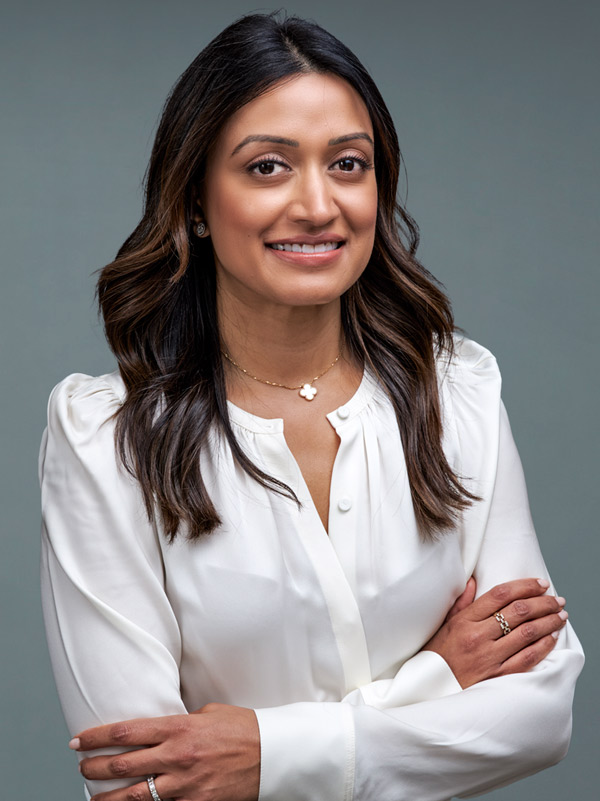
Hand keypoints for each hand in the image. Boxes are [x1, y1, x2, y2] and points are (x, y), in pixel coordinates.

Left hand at [72, 703, 259, 800]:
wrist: (273, 753)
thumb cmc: (242, 728)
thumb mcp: (209, 713)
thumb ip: (181, 722)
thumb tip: (160, 730)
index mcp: (179, 727)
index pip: (126, 732)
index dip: (97, 737)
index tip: (79, 740)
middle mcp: (177, 755)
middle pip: (122, 764)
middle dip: (94, 768)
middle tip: (80, 767)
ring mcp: (185, 784)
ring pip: (134, 796)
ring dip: (108, 798)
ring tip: (92, 796)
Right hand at [423, 577, 567, 687]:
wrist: (431, 688)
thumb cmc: (439, 654)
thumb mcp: (446, 624)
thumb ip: (462, 602)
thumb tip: (473, 581)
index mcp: (465, 620)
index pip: (500, 595)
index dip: (524, 586)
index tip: (540, 583)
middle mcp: (478, 636)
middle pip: (518, 611)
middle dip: (543, 602)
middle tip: (556, 599)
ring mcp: (489, 657)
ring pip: (527, 633)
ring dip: (548, 621)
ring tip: (560, 615)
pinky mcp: (498, 676)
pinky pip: (527, 658)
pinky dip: (543, 645)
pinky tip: (552, 637)